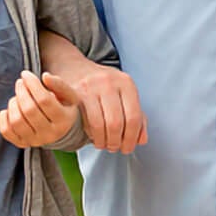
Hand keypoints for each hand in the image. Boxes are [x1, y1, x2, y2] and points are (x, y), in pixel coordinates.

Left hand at [0, 71, 79, 148]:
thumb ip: (59, 84)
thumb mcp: (69, 95)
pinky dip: (4, 116)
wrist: (61, 130)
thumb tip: (44, 76)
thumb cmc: (63, 107)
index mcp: (63, 121)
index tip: (25, 74)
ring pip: (16, 121)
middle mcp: (50, 134)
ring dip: (13, 104)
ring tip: (17, 96)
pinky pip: (5, 131)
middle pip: (29, 110)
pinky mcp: (21, 144)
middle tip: (20, 83)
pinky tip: (11, 109)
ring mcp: (35, 141)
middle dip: (21, 92)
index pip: (44, 100)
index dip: (32, 84)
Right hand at [36, 31, 146, 152]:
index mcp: (126, 83)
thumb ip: (137, 117)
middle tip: (114, 148)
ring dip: (103, 141)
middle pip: (116, 123)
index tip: (128, 148)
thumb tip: (142, 140)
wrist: (73, 67)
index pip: (134, 117)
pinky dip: (91, 134)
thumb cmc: (102, 86)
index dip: (131, 138)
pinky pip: (86, 121)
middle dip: (116, 142)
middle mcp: (109, 82)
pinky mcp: (75, 94)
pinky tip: (93, 136)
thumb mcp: (123, 95)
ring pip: (100, 125)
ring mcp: (91, 87)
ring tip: (104, 145)